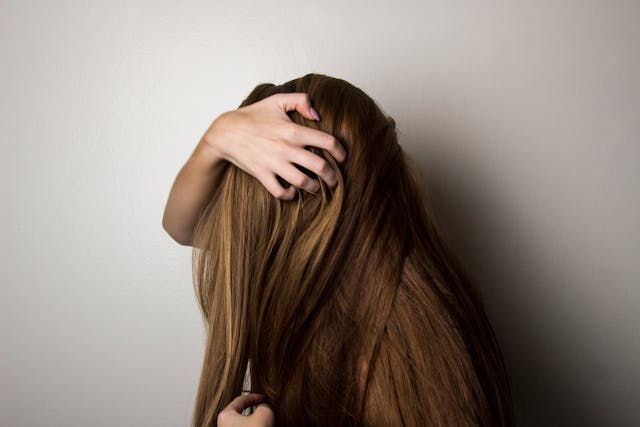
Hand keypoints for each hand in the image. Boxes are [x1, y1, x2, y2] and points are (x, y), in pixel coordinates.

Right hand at [201, 92, 346, 199]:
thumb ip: (301, 101)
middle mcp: (286, 148)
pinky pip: (281, 192)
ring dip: (314, 187)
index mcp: (293, 130)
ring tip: (317, 187)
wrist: (226, 132)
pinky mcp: (262, 175)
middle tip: (335, 180)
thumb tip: (318, 116)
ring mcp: (274, 163)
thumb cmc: (253, 115)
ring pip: (303, 182)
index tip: (343, 157)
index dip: (341, 151)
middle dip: (333, 176)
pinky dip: (290, 194)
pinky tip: (293, 190)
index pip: (328, 142)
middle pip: (320, 167)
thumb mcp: (277, 100)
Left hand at [217, 393, 274, 426]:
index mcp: (225, 415)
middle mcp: (223, 425)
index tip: (263, 398)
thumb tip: (264, 408)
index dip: (255, 397)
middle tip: (264, 410)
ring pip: (244, 424)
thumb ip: (264, 405)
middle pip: (241, 413)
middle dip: (254, 411)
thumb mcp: (265, 413)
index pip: (241, 400)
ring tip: (264, 423)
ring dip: (254, 422)